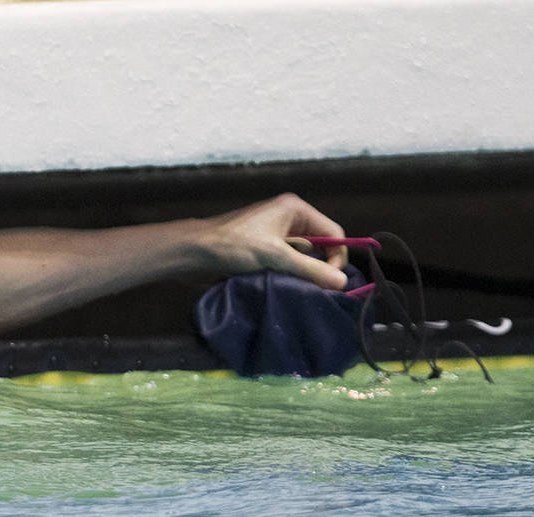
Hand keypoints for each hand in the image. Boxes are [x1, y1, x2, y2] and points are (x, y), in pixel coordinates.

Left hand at [201, 193, 350, 289]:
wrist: (192, 252)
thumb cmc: (232, 246)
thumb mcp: (275, 256)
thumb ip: (310, 268)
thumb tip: (342, 282)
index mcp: (295, 209)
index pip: (333, 233)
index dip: (336, 257)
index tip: (331, 281)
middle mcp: (288, 219)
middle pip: (320, 245)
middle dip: (319, 267)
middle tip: (316, 289)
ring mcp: (275, 234)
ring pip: (303, 257)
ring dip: (302, 273)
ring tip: (298, 288)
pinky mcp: (263, 249)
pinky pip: (287, 263)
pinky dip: (288, 275)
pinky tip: (284, 287)